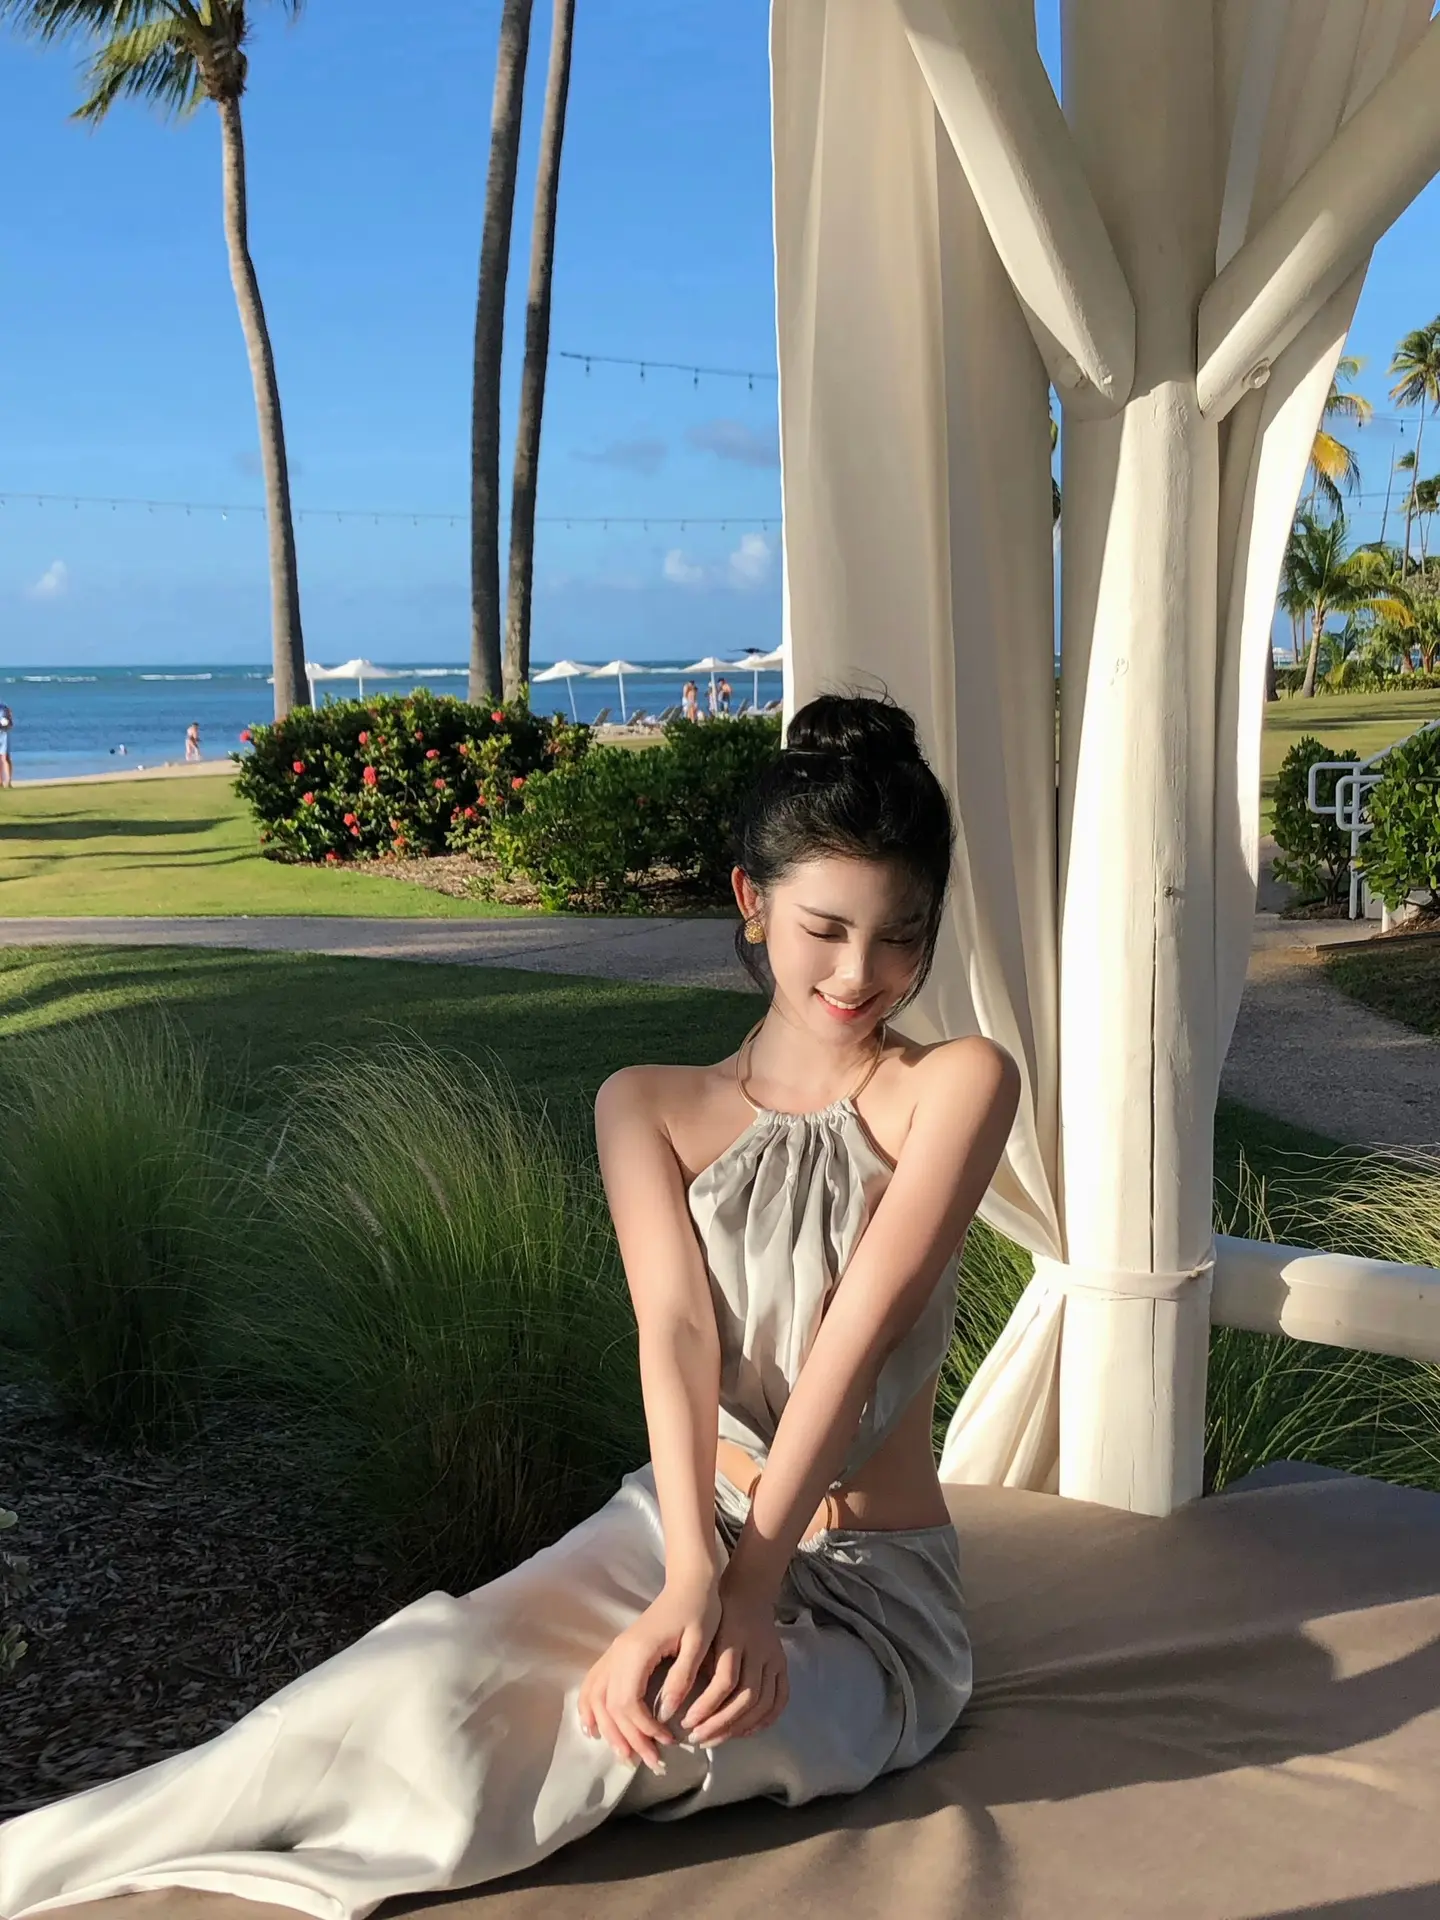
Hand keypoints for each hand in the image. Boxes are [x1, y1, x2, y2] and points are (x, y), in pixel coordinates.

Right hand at [578, 1574, 720, 1771]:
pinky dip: (590, 1708)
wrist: (690, 1583)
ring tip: (627, 1756)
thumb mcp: (698, 1644)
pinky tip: (593, 1728)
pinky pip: (594, 1683)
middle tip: (653, 1763)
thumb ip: (682, 1678)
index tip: (668, 1742)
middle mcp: (619, 1653)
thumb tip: (666, 1714)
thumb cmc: (699, 1610)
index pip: (627, 1702)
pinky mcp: (618, 1652)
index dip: (644, 1729)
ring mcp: (615, 1652)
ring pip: (598, 1699)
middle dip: (629, 1739)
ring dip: (610, 1731)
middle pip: (611, 1707)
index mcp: (637, 1651)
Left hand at [678, 1574, 788, 1747]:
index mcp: (735, 1637)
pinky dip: (764, 1720)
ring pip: (762, 1702)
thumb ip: (697, 1664)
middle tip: (697, 1738)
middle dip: (720, 1723)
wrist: (750, 1591)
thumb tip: (678, 1702)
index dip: (706, 1706)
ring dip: (738, 1727)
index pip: (724, 1681)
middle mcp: (759, 1649)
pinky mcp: (783, 1665)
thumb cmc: (719, 1613)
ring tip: (714, 1740)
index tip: (686, 1722)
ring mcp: (774, 1657)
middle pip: (746, 1696)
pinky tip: (744, 1732)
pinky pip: (780, 1699)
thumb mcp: (703, 1631)